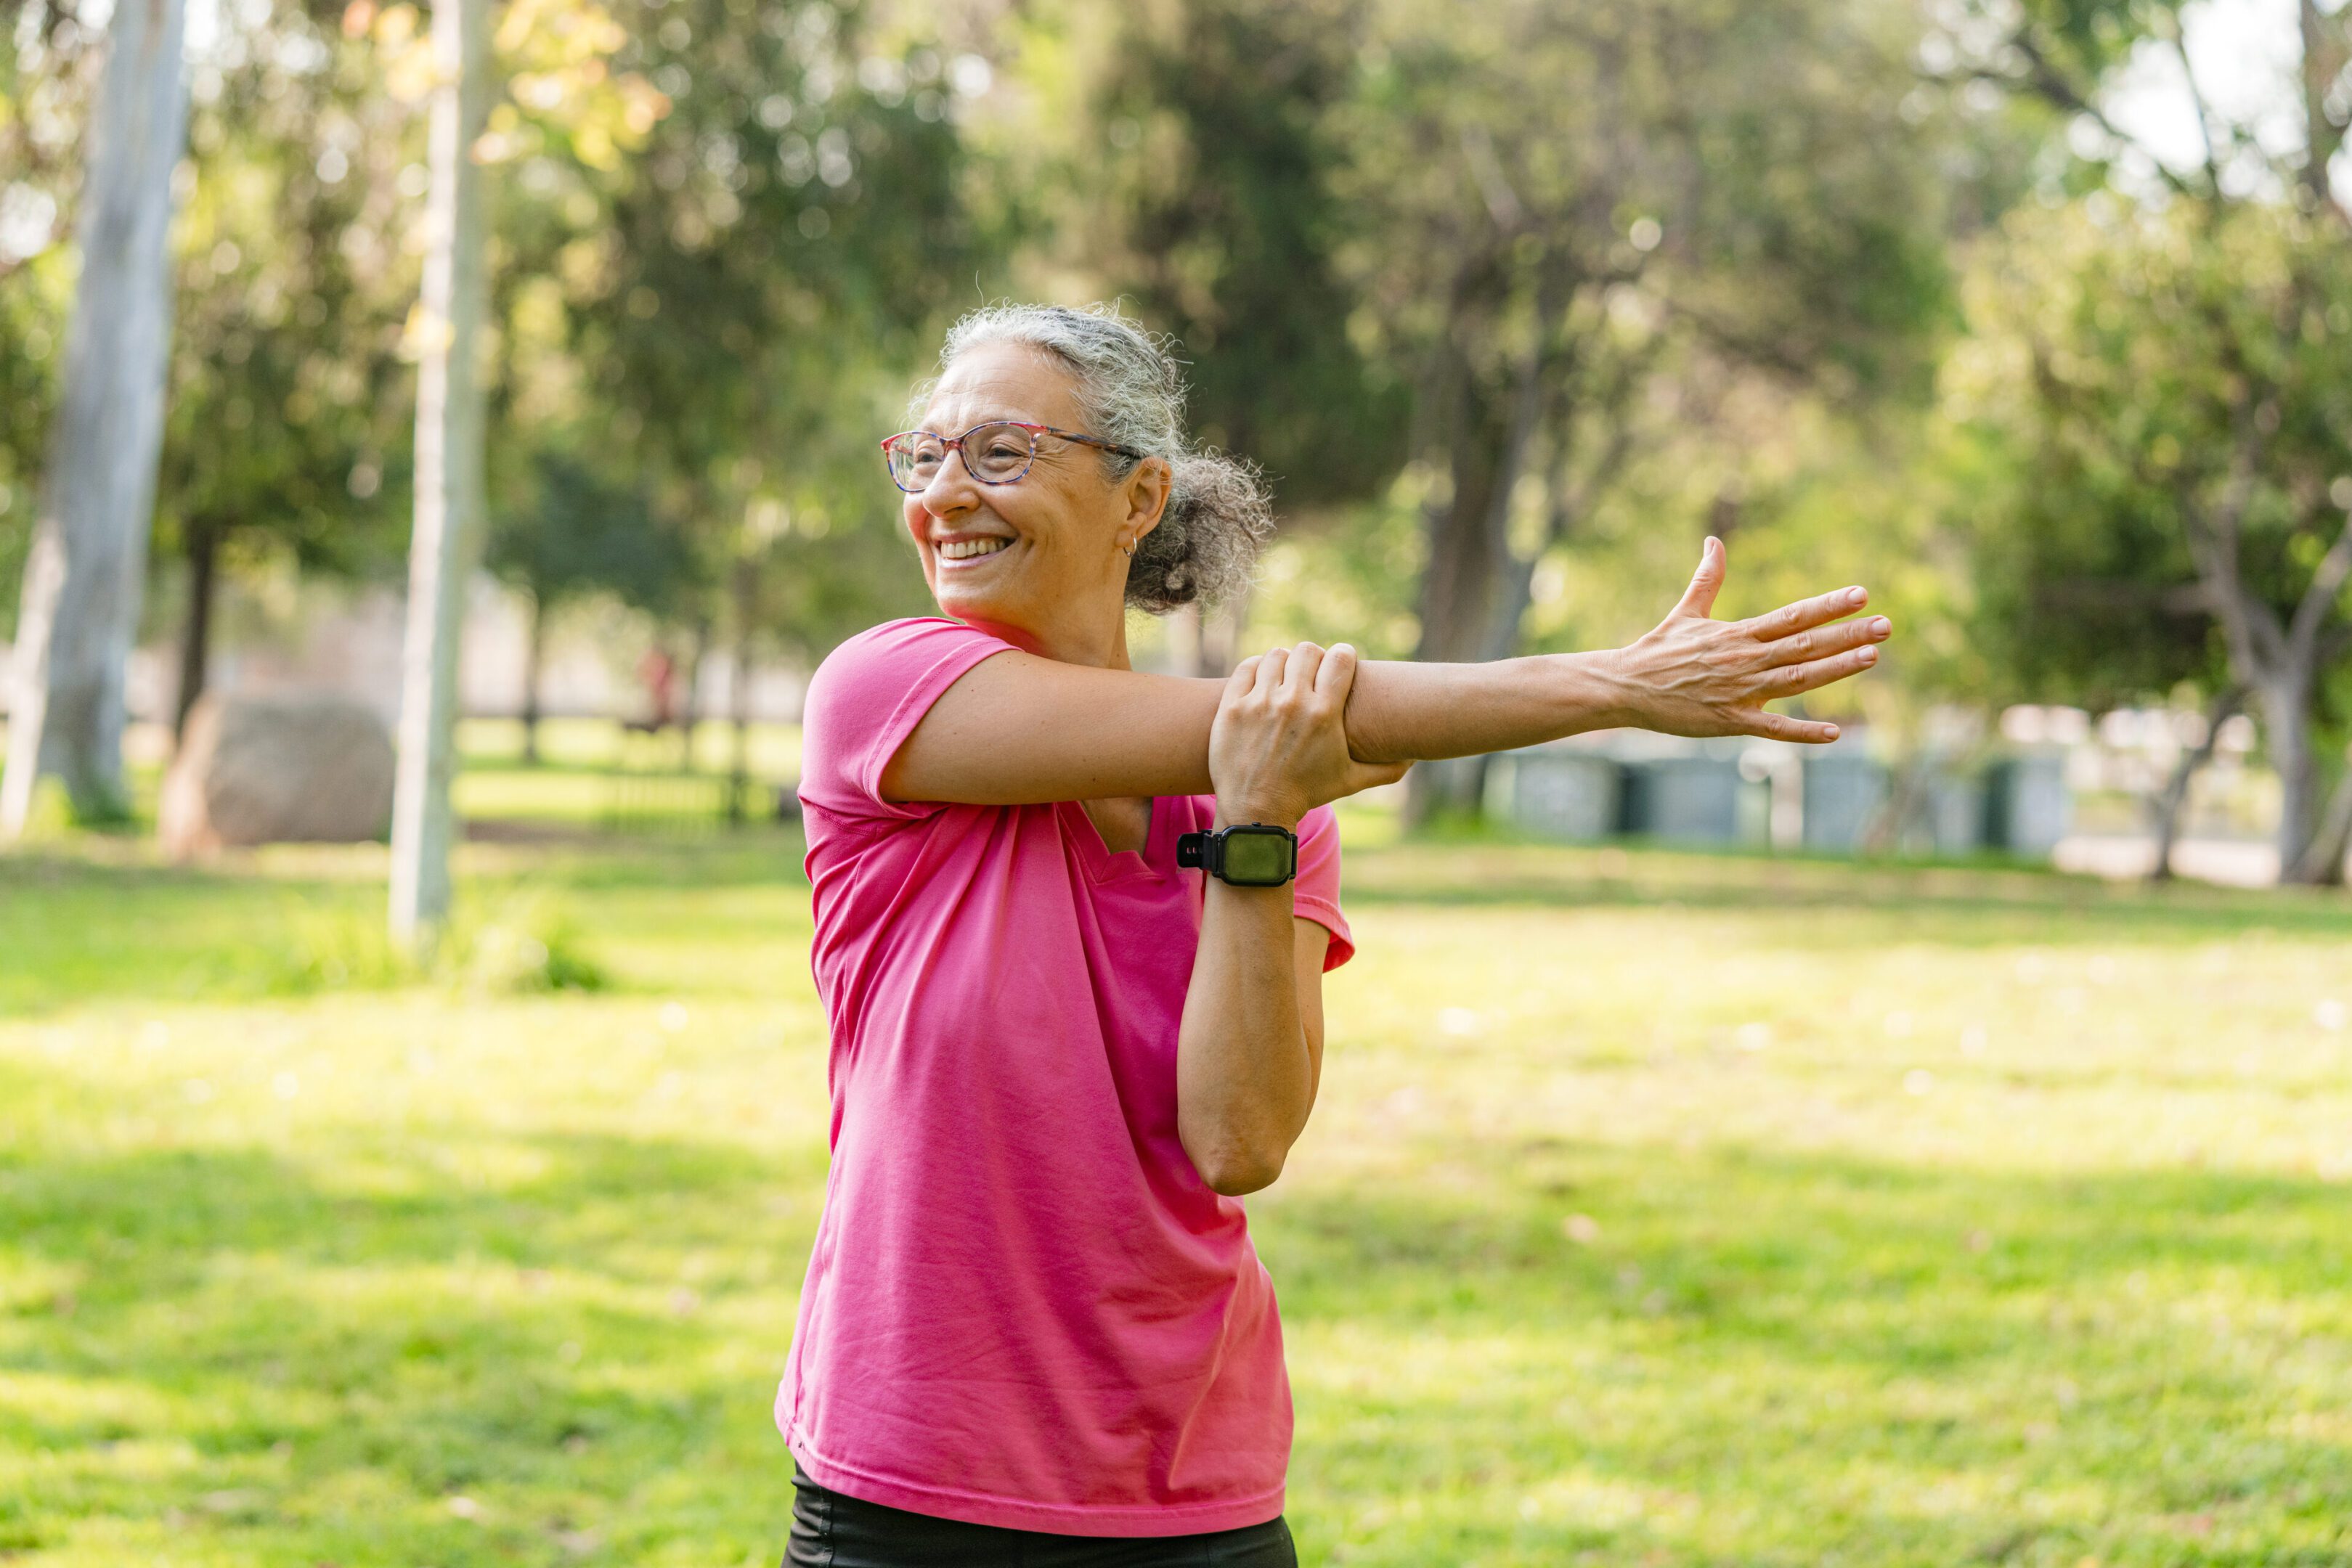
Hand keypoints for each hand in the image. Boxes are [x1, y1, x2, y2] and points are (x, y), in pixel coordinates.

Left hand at [1210, 641, 1410, 826]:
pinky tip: (1263, 682)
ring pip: (1276, 655)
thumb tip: (1414, 759)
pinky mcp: (1232, 707)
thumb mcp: (1350, 781)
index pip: (1340, 658)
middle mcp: (1292, 703)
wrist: (1257, 811)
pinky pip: (1247, 667)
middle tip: (1312, 672)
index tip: (1341, 662)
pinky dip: (1257, 670)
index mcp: (1324, 714)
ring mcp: (1258, 703)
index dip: (1344, 656)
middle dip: (1314, 658)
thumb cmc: (1306, 794)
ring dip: (1285, 664)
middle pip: (1308, 651)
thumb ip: (1386, 769)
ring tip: (1286, 678)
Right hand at [1606, 537, 1890, 743]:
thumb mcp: (1686, 612)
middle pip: (1804, 645)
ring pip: (1796, 680)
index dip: (1827, 606)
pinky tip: (1834, 734)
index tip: (1861, 594)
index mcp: (1738, 634)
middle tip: (1886, 625)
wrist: (1624, 687)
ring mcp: (1739, 692)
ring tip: (1871, 657)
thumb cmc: (1656, 650)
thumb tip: (1713, 541)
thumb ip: (1706, 578)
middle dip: (1847, 635)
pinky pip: (1772, 728)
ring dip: (1835, 669)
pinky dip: (1802, 732)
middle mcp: (1744, 660)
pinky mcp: (1729, 721)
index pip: (1792, 616)